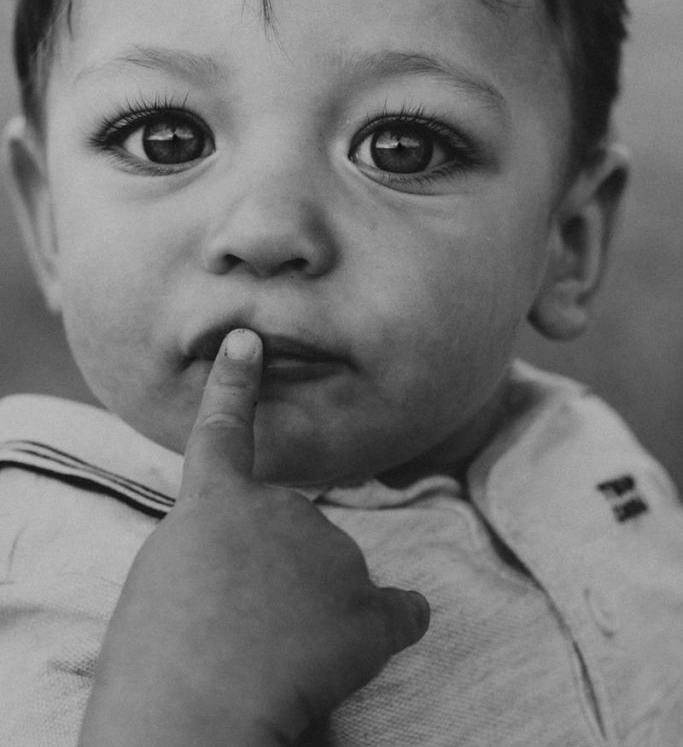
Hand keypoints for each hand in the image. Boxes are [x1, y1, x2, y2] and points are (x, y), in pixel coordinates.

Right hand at [78, 329, 429, 746]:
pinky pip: (398, 611)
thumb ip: (209, 544)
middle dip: (273, 574)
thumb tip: (251, 565)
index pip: (224, 430)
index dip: (235, 383)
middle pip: (290, 534)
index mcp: (216, 502)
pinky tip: (374, 641)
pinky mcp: (366, 608)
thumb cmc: (156, 659)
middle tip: (233, 631)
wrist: (189, 712)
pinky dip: (391, 624)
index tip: (248, 340)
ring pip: (332, 579)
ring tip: (266, 660)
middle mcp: (281, 509)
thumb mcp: (160, 580)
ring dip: (310, 613)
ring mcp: (330, 553)